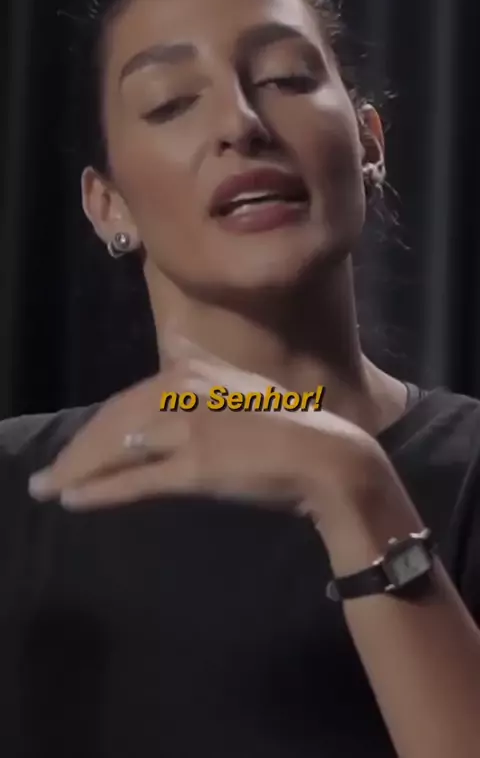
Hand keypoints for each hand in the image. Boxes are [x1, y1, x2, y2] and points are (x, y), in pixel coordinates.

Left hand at [28, 337, 391, 535]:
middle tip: (49, 475)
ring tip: (47, 489)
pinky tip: (74, 500)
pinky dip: (101, 491)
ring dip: (77, 470)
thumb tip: (175, 342)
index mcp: (196, 370)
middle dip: (78, 449)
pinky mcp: (196, 466)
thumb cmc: (291, 425)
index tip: (79, 446)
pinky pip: (137, 480)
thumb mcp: (244, 385)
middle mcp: (186, 390)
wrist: (328, 455)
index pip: (131, 398)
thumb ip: (206, 369)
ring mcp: (190, 428)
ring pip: (118, 448)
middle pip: (115, 419)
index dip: (99, 426)